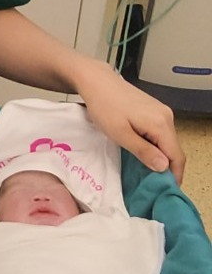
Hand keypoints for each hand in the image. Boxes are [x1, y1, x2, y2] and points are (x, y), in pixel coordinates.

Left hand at [76, 61, 185, 184]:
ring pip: (166, 141)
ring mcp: (161, 112)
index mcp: (161, 124)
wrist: (97, 82)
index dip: (174, 175)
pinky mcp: (153, 110)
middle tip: (154, 186)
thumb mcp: (121, 134)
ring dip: (160, 157)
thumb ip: (143, 151)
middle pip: (173, 149)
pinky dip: (155, 146)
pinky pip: (159, 133)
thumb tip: (164, 167)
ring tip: (147, 174)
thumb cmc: (105, 108)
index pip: (176, 155)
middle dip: (167, 168)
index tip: (166, 191)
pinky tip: (144, 155)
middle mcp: (166, 117)